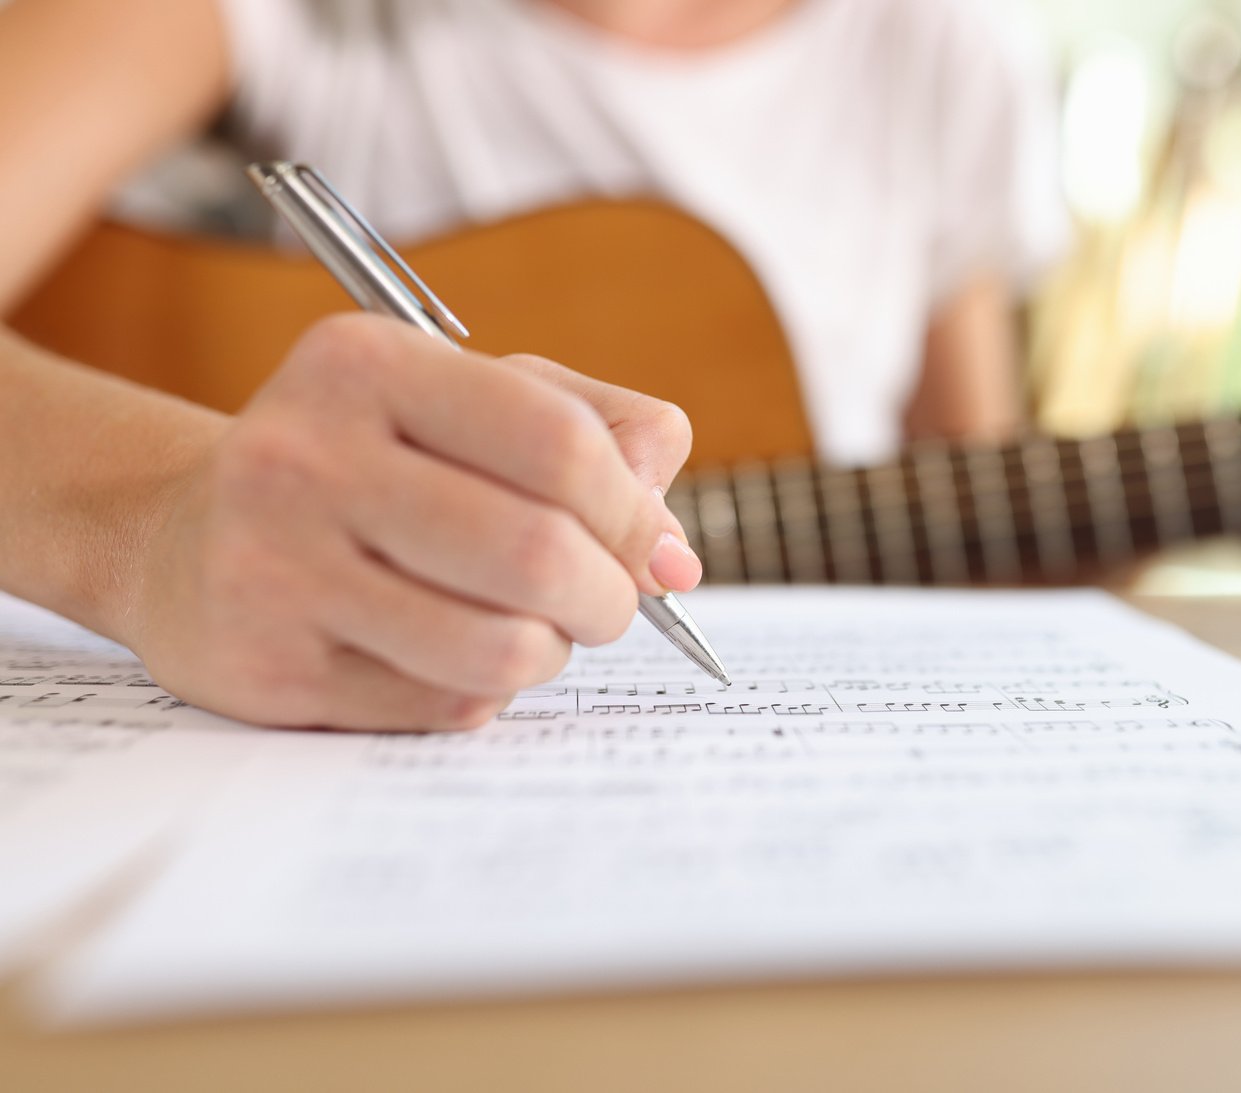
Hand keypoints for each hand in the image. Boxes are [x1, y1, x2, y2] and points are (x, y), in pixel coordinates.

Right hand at [126, 315, 699, 731]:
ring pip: (501, 647)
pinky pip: (446, 703)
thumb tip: (676, 551)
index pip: (560, 445)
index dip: (632, 511)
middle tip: (608, 604)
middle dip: (609, 596)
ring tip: (534, 628)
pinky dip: (483, 690)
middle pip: (539, 554)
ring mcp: (275, 567)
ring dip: (551, 650)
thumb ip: (599, 432)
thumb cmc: (365, 463)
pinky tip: (451, 653)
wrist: (181, 538)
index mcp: (366, 365)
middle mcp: (305, 456)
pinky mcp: (268, 668)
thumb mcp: (471, 401)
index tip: (651, 546)